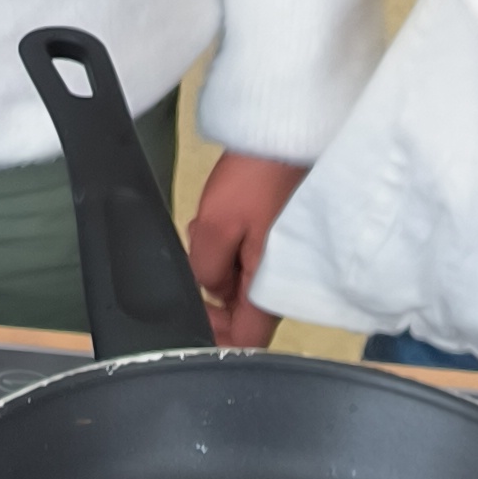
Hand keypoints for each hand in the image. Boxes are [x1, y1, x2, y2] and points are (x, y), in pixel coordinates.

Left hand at [184, 152, 307, 346]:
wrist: (285, 136)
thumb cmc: (256, 178)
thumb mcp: (214, 228)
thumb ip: (206, 271)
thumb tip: (208, 289)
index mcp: (269, 289)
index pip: (244, 342)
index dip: (214, 339)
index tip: (192, 316)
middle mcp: (280, 283)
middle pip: (240, 316)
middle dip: (209, 296)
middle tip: (194, 264)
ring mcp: (279, 263)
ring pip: (239, 287)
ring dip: (214, 269)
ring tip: (204, 233)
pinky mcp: (276, 243)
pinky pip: (245, 262)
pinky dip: (224, 251)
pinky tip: (213, 226)